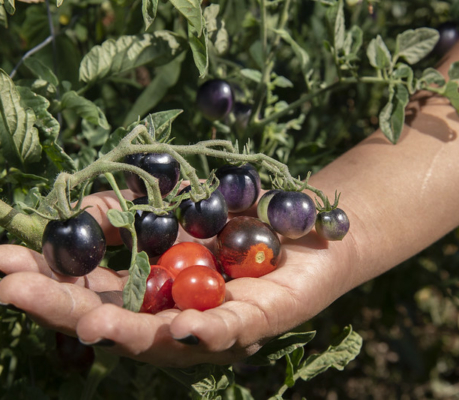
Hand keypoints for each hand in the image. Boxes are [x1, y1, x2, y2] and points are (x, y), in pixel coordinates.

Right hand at [0, 190, 347, 367]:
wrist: (303, 219)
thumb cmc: (235, 213)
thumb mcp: (172, 200)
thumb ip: (127, 209)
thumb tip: (79, 213)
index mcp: (151, 285)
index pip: (90, 288)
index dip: (48, 279)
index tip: (4, 262)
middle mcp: (173, 311)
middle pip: (114, 318)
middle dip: (64, 306)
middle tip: (14, 291)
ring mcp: (211, 323)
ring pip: (162, 336)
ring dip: (123, 330)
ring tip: (86, 321)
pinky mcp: (257, 322)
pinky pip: (227, 333)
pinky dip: (202, 333)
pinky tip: (177, 329)